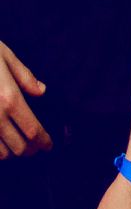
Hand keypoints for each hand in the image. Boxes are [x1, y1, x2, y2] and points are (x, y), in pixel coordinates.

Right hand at [0, 40, 50, 156]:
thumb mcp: (4, 56)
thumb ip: (24, 76)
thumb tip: (41, 91)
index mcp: (8, 99)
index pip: (33, 130)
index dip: (43, 142)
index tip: (48, 145)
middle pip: (19, 147)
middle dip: (30, 150)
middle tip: (34, 146)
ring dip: (10, 152)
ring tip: (15, 145)